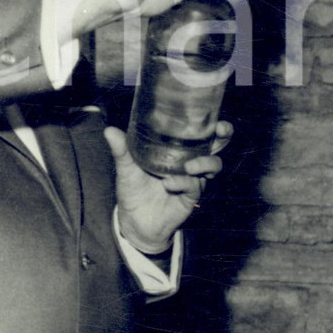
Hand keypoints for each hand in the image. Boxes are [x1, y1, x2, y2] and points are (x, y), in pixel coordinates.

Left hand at [106, 121, 232, 253]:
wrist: (133, 221)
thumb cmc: (133, 189)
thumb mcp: (126, 167)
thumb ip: (121, 150)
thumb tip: (109, 130)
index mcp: (178, 149)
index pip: (199, 130)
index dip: (210, 119)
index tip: (212, 112)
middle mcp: (190, 161)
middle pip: (217, 144)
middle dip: (223, 135)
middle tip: (219, 131)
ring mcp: (193, 179)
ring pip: (213, 165)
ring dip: (204, 162)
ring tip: (189, 166)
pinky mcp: (191, 197)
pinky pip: (194, 187)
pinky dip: (183, 183)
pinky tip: (169, 184)